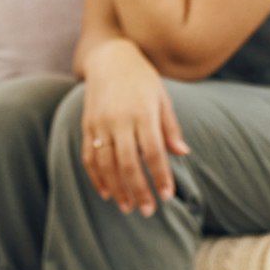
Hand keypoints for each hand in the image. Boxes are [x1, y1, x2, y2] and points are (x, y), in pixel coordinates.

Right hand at [81, 39, 189, 216]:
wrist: (110, 58)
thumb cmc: (143, 79)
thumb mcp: (162, 97)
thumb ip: (169, 127)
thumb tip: (183, 154)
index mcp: (143, 113)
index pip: (153, 152)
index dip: (160, 176)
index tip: (166, 196)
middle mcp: (120, 120)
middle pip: (129, 164)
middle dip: (139, 190)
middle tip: (147, 211)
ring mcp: (100, 124)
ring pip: (106, 165)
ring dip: (117, 189)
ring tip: (128, 206)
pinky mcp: (87, 127)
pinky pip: (89, 158)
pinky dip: (96, 178)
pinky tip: (107, 192)